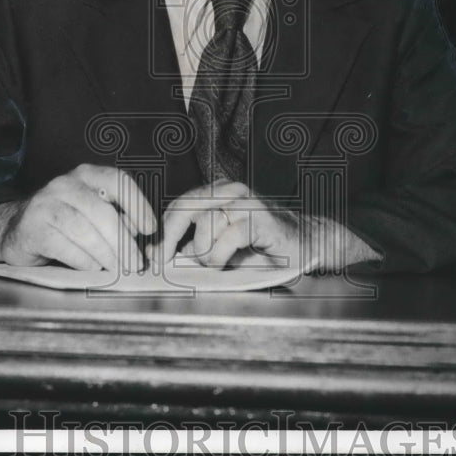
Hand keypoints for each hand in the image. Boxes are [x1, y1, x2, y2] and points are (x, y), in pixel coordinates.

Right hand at [0, 164, 155, 270]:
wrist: (15, 229)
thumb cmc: (64, 222)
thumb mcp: (92, 212)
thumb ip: (117, 218)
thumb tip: (142, 237)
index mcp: (86, 175)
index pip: (118, 180)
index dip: (138, 204)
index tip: (150, 229)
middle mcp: (65, 184)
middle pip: (103, 212)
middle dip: (123, 241)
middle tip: (136, 263)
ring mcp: (46, 204)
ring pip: (85, 231)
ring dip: (106, 255)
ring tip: (118, 269)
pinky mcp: (32, 227)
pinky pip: (65, 246)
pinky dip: (83, 260)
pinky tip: (93, 268)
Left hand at [154, 180, 312, 270]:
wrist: (306, 246)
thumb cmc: (261, 250)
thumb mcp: (221, 246)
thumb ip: (195, 246)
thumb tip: (160, 257)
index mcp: (216, 193)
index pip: (178, 206)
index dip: (161, 231)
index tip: (149, 255)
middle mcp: (229, 191)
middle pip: (184, 208)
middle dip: (169, 238)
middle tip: (161, 262)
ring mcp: (245, 201)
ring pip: (206, 226)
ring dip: (205, 253)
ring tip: (217, 264)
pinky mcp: (260, 217)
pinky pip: (228, 236)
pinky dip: (222, 255)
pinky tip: (227, 264)